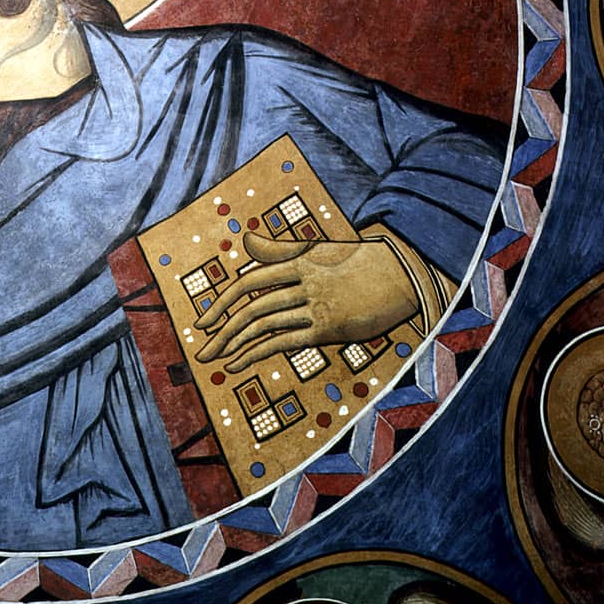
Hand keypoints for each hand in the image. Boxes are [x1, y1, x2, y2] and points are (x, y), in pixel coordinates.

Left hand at [193, 231, 416, 375]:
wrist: (403, 275)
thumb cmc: (358, 263)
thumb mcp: (318, 252)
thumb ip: (279, 250)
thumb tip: (247, 239)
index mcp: (298, 263)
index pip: (250, 283)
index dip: (222, 302)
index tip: (204, 322)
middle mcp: (303, 284)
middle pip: (251, 308)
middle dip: (221, 329)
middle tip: (201, 348)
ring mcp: (316, 307)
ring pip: (264, 326)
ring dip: (234, 345)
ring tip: (215, 359)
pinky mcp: (329, 329)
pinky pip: (284, 342)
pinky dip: (256, 353)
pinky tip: (239, 363)